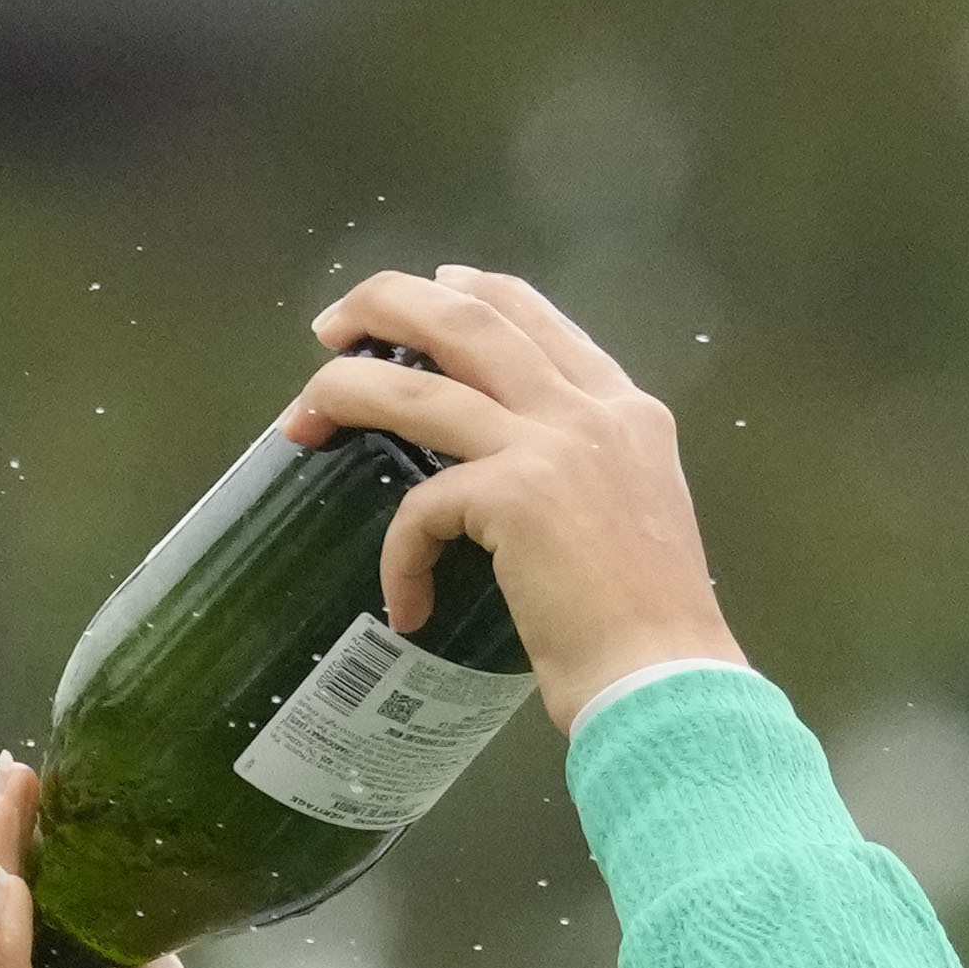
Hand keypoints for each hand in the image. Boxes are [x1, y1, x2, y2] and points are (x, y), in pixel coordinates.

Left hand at [289, 267, 746, 728]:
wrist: (666, 679)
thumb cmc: (644, 627)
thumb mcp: (627, 518)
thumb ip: (580, 474)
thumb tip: (508, 478)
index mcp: (624, 410)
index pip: (536, 317)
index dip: (472, 292)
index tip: (427, 288)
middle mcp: (591, 411)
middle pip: (471, 319)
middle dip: (389, 304)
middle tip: (332, 325)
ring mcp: (555, 446)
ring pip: (421, 387)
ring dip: (346, 389)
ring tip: (302, 415)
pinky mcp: (517, 496)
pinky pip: (421, 508)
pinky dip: (400, 558)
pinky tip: (407, 605)